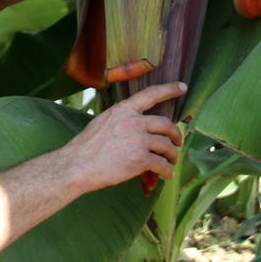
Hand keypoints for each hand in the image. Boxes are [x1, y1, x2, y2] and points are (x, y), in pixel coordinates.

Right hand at [62, 83, 186, 192]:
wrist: (78, 165)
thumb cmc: (86, 147)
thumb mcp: (103, 122)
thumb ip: (121, 120)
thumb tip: (134, 126)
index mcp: (123, 109)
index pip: (151, 94)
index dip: (169, 89)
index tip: (182, 87)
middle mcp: (134, 121)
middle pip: (166, 123)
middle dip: (176, 133)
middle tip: (178, 141)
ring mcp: (139, 140)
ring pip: (166, 145)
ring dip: (172, 154)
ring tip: (171, 161)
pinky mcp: (141, 158)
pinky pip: (162, 164)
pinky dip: (166, 171)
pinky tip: (165, 174)